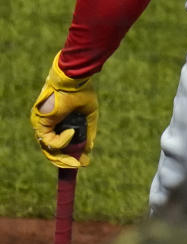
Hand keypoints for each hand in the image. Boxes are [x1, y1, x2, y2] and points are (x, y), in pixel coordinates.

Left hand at [30, 53, 98, 168]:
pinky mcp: (41, 124)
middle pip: (54, 150)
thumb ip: (89, 132)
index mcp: (60, 122)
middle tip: (79, 164)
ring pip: (49, 149)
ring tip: (76, 159)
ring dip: (63, 156)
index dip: (70, 154)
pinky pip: (49, 141)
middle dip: (66, 160)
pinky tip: (71, 132)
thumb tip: (89, 150)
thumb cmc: (82, 92)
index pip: (61, 143)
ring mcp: (44, 126)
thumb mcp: (89, 115)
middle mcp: (50, 125)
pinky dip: (61, 141)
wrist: (74, 79)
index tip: (81, 162)